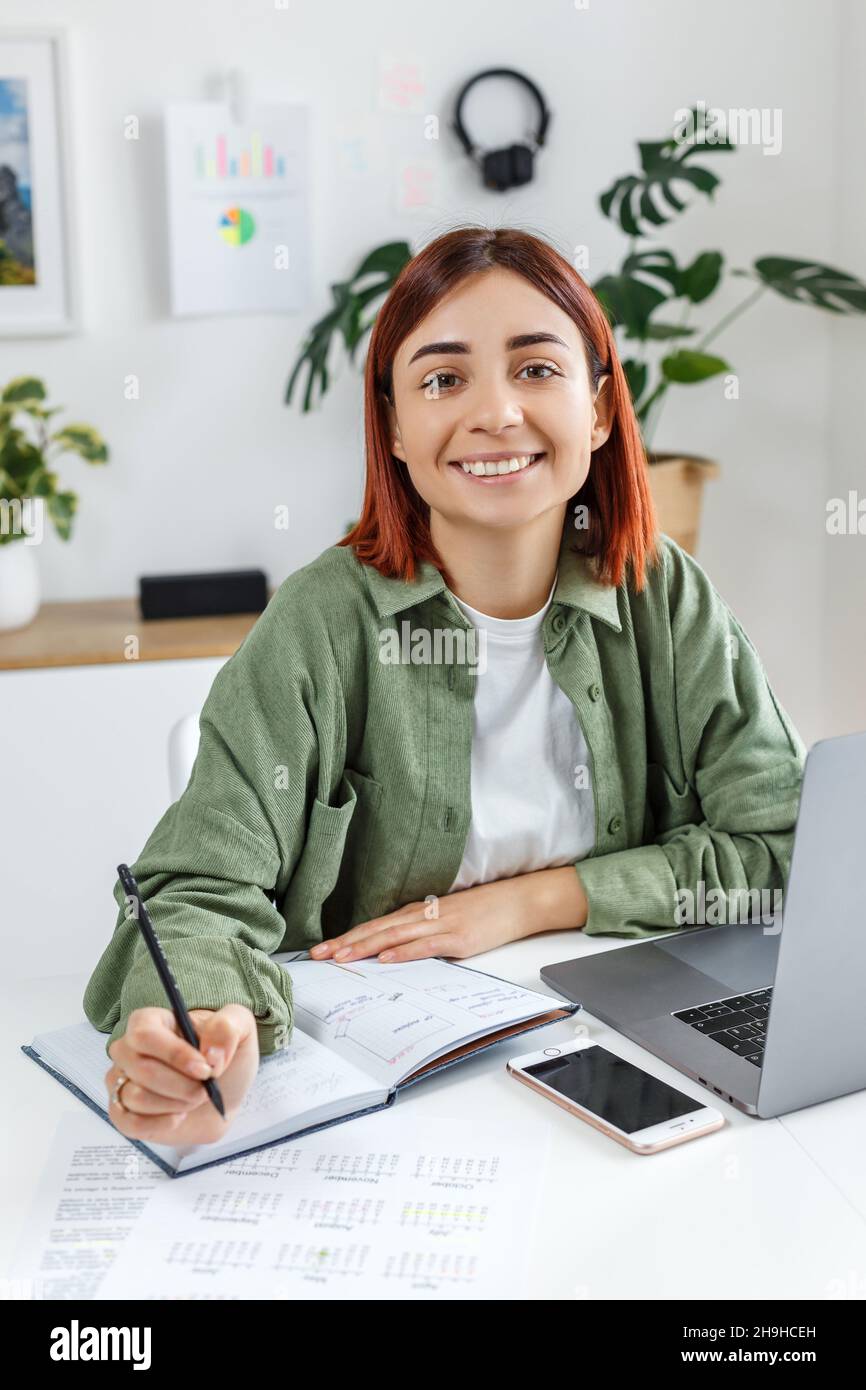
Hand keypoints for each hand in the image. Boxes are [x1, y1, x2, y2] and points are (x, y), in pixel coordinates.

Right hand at [105, 1003, 259, 1146]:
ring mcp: (121, 1082)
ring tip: (193, 1099)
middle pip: (142, 1069)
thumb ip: (228, 1028)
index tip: (205, 1069)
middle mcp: (129, 1049)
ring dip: (175, 1104)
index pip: (145, 1034)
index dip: (175, 1054)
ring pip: (136, 1097)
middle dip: (183, 1086)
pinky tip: (178, 1116)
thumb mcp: (241, 1029)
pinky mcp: (122, 1113)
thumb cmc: (224, 1059)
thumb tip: (210, 1054)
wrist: (222, 1097)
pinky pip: (128, 1123)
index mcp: (151, 1022)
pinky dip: (159, 1124)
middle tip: (205, 1089)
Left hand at [309, 866, 588, 965]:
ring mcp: (438, 925)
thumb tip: (391, 950)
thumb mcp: (443, 919)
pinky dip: (404, 952)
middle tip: (317, 956)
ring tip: (341, 958)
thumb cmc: (481, 911)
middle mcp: (422, 915)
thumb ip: (418, 932)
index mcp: (416, 912)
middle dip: (345, 943)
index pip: (374, 926)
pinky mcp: (457, 937)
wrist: (516, 901)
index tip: (321, 950)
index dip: (346, 938)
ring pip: (394, 936)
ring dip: (365, 947)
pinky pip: (425, 945)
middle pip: (376, 930)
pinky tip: (387, 959)